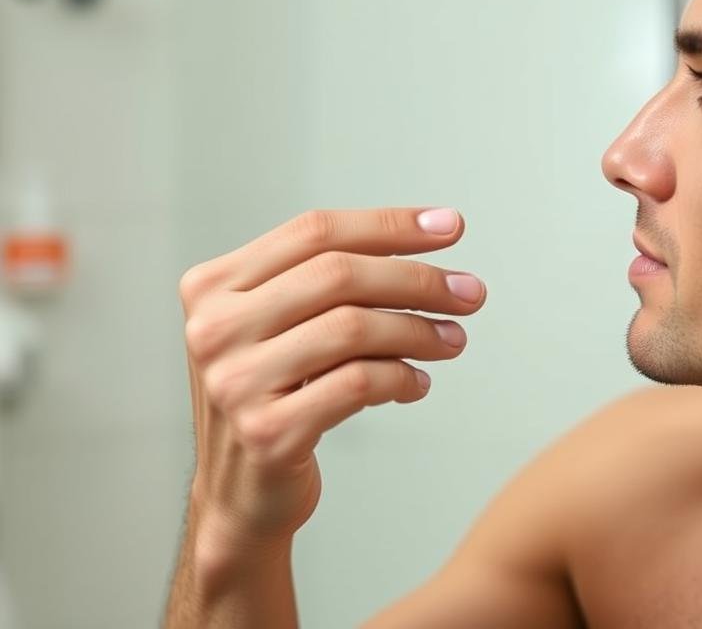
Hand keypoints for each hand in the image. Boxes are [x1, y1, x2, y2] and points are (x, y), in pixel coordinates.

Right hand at [178, 208, 485, 563]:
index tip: (451, 226)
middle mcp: (215, 327)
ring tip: (453, 340)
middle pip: (338, 274)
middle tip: (470, 293)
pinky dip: (402, 378)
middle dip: (418, 279)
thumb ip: (329, 279)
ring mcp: (235, 381)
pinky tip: (418, 384)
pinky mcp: (267, 432)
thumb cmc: (275, 395)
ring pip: (354, 327)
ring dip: (419, 331)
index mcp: (213, 285)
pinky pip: (359, 384)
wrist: (239, 495)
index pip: (314, 231)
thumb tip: (432, 232)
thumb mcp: (279, 325)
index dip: (389, 224)